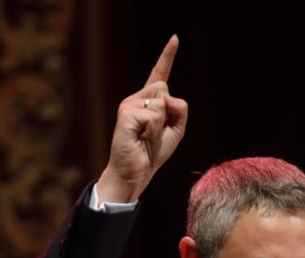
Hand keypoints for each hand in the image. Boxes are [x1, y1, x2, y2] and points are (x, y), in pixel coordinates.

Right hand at [95, 35, 187, 203]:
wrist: (134, 173)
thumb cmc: (152, 153)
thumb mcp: (176, 130)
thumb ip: (178, 109)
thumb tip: (165, 95)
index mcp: (148, 101)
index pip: (159, 74)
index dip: (167, 56)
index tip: (175, 39)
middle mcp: (136, 98)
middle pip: (165, 88)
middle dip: (169, 112)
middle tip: (154, 132)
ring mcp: (129, 104)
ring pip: (161, 99)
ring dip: (161, 123)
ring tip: (147, 136)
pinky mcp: (126, 114)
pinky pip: (154, 114)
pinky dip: (154, 129)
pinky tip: (141, 138)